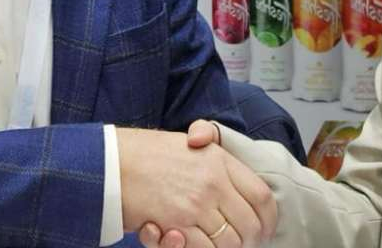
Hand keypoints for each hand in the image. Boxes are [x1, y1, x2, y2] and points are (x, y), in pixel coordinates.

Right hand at [118, 125, 274, 246]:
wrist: (113, 161)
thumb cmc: (149, 153)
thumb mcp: (189, 143)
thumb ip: (216, 154)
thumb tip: (237, 178)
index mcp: (220, 161)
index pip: (262, 196)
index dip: (268, 219)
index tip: (266, 230)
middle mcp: (213, 182)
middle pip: (249, 224)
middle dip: (249, 240)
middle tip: (242, 243)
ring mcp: (195, 204)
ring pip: (229, 241)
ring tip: (215, 243)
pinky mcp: (176, 224)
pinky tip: (191, 242)